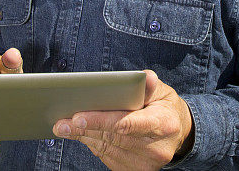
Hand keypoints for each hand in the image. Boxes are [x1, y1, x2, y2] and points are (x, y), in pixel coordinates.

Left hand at [53, 70, 193, 170]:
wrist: (178, 133)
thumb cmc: (165, 107)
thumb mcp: (162, 92)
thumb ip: (150, 85)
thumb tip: (144, 77)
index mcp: (163, 123)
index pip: (129, 123)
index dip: (102, 120)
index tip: (78, 117)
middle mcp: (155, 148)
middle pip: (113, 137)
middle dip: (85, 128)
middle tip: (60, 122)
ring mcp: (145, 163)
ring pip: (107, 148)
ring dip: (84, 136)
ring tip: (64, 126)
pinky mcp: (136, 170)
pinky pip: (108, 156)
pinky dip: (93, 144)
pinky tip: (82, 133)